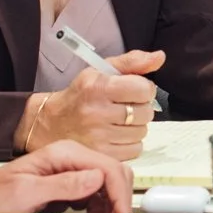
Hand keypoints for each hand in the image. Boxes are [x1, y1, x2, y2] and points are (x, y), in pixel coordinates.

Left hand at [0, 140, 136, 212]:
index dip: (119, 193)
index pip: (108, 167)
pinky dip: (101, 207)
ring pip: (108, 183)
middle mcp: (72, 157)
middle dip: (119, 197)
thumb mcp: (26, 193)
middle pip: (114, 172)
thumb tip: (97, 178)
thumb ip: (63, 185)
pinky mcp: (69, 184)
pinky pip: (97, 193)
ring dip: (112, 203)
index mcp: (64, 153)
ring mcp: (72, 170)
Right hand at [19, 51, 163, 159]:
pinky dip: (131, 143)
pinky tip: (117, 135)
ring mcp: (98, 136)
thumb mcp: (101, 71)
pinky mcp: (101, 155)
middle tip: (127, 107)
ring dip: (136, 126)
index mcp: (98, 87)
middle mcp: (97, 112)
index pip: (143, 89)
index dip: (144, 89)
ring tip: (120, 121)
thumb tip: (160, 57)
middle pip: (145, 112)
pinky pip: (135, 150)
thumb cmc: (81, 95)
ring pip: (142, 132)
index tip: (135, 90)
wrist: (52, 123)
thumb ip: (132, 62)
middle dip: (141, 108)